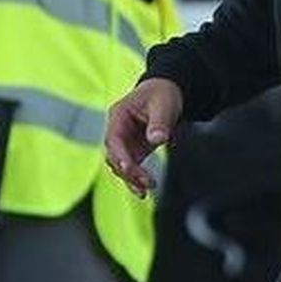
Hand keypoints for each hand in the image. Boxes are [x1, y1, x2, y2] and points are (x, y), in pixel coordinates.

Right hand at [104, 77, 183, 197]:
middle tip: (146, 182)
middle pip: (114, 155)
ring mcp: (124, 141)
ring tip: (146, 190)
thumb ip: (159, 122)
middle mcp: (117, 129)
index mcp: (118, 115)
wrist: (167, 91)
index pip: (113, 139)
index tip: (128, 167)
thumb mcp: (164, 105)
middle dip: (128, 171)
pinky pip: (130, 167)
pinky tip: (143, 190)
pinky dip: (135, 179)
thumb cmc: (162, 94)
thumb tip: (157, 139)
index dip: (119, 154)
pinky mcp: (133, 149)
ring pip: (120, 165)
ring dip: (130, 178)